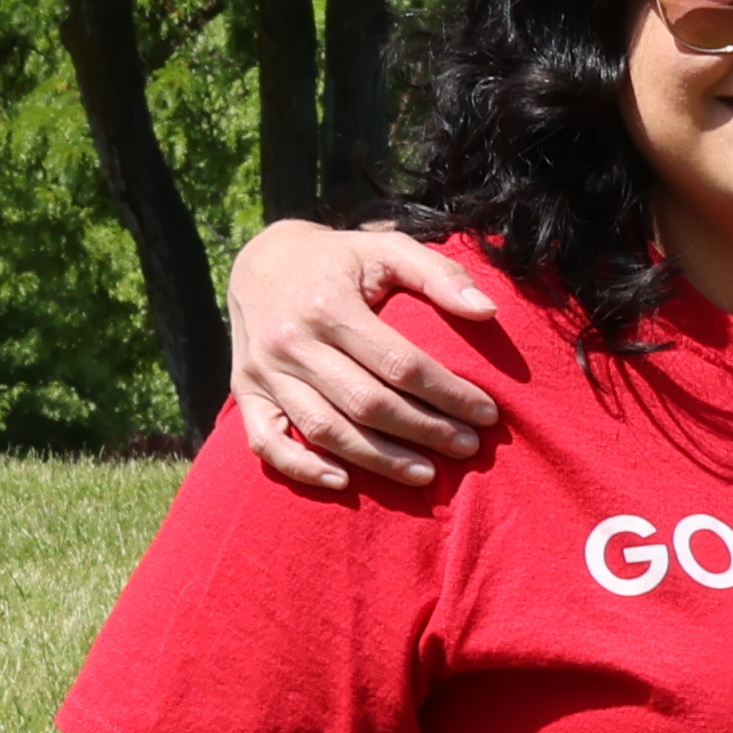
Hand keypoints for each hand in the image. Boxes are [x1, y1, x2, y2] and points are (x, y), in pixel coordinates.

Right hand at [223, 220, 512, 500]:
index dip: (448, 394)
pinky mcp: (244, 391)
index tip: (488, 414)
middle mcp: (289, 342)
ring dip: (379, 460)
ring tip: (428, 475)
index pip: (399, 364)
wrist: (264, 262)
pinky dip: (301, 468)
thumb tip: (488, 311)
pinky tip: (344, 484)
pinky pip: (265, 442)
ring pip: (325, 430)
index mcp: (327, 305)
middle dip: (424, 431)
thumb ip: (439, 273)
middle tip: (468, 447)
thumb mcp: (388, 249)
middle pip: (366, 403)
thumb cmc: (341, 261)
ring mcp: (263, 371)